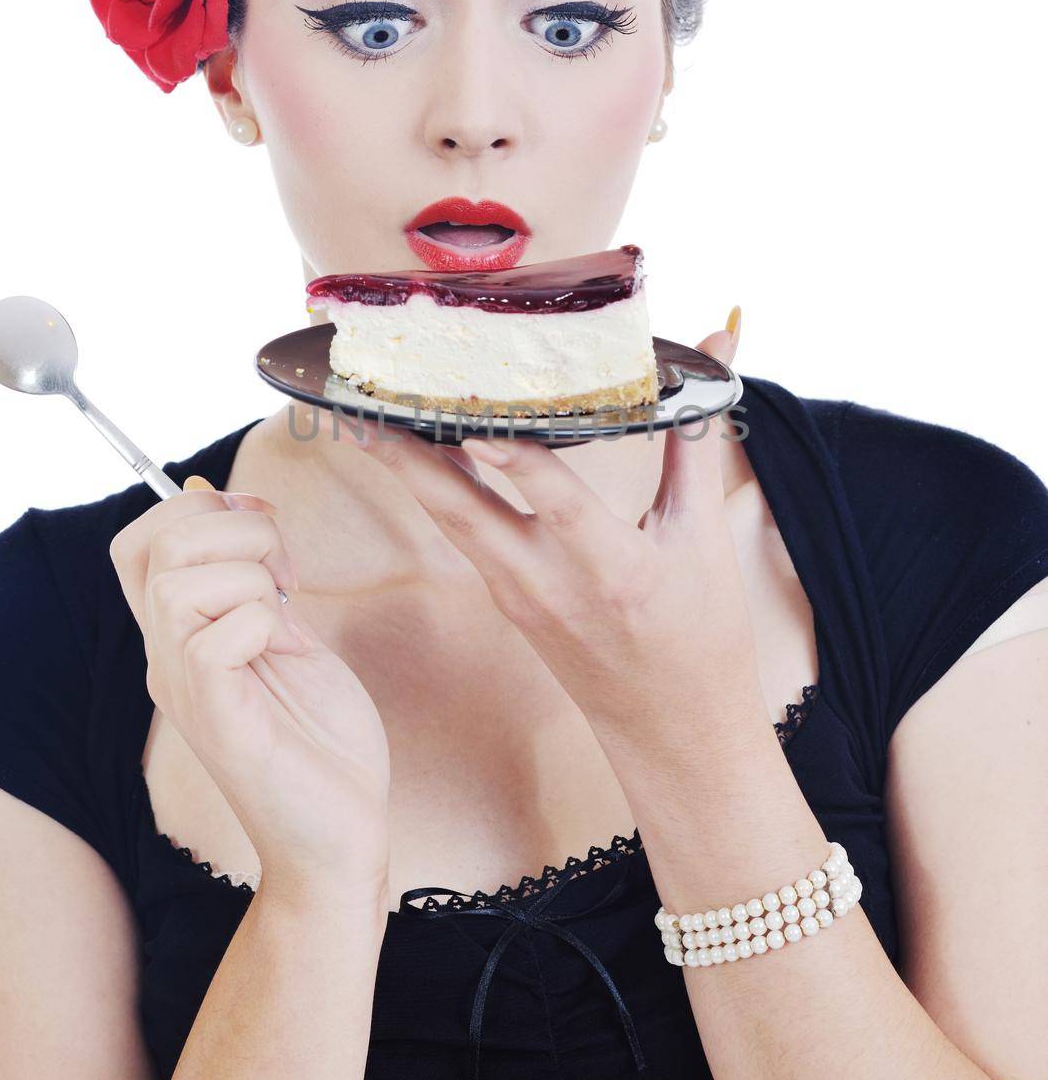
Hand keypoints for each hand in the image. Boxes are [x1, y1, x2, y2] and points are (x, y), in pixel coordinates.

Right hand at [110, 483, 390, 897]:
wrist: (344, 834)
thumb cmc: (321, 742)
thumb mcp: (288, 635)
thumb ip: (254, 578)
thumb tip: (211, 494)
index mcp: (181, 636)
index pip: (139, 542)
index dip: (197, 507)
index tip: (263, 526)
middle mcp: (168, 658)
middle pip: (158, 542)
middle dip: (239, 527)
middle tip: (286, 575)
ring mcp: (186, 689)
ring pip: (181, 582)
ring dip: (253, 576)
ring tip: (285, 617)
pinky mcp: (216, 720)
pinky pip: (215, 638)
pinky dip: (263, 623)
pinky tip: (285, 652)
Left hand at [344, 314, 759, 738]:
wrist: (672, 733)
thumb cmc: (701, 636)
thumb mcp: (705, 538)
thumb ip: (697, 437)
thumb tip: (718, 346)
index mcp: (614, 570)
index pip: (556, 503)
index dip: (515, 460)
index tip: (474, 421)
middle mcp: (552, 586)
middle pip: (464, 514)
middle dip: (407, 459)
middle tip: (361, 404)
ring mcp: (519, 598)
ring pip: (450, 523)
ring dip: (407, 469)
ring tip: (367, 413)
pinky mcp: (506, 603)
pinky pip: (463, 536)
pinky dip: (438, 490)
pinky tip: (420, 449)